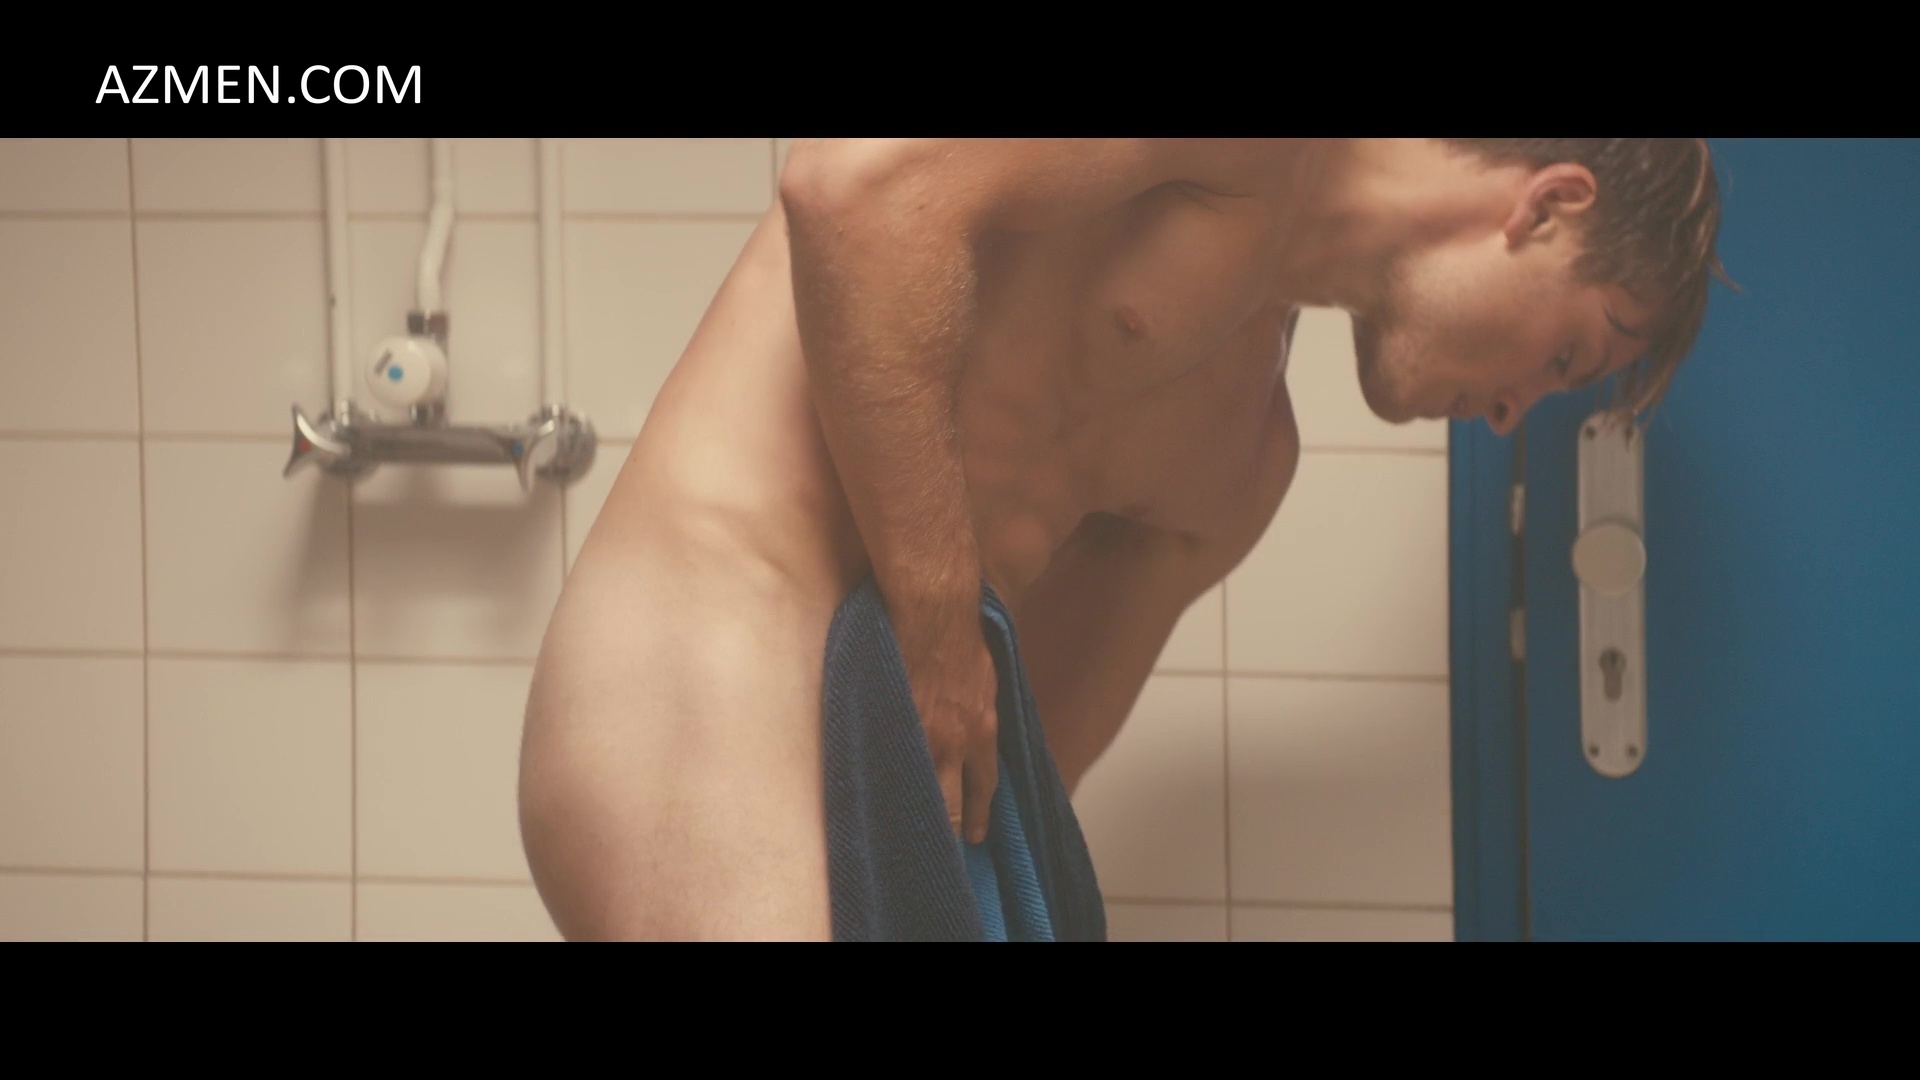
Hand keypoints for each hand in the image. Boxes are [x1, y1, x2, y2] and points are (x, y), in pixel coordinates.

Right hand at [900, 627, 1000, 844]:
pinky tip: (877, 794)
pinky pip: (888, 760)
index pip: (983, 787)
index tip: (974, 837)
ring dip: (914, 810)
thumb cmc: (965, 640)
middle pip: (949, 803)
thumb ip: (984, 716)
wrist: (934, 615)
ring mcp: (918, 735)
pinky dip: (885, 778)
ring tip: (907, 835)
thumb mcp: (990, 683)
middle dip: (946, 830)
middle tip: (942, 852)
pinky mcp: (889, 721)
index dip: (977, 815)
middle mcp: (953, 743)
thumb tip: (981, 735)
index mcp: (983, 732)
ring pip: (917, 789)